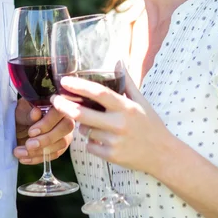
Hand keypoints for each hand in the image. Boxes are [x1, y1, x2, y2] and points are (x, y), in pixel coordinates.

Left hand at [14, 98, 74, 164]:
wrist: (19, 125)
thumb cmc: (22, 113)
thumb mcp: (21, 111)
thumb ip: (28, 113)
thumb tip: (36, 113)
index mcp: (56, 103)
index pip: (59, 111)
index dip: (47, 123)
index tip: (31, 132)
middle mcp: (66, 116)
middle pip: (66, 127)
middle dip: (47, 139)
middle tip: (28, 145)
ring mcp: (65, 132)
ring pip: (62, 143)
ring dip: (40, 151)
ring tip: (20, 152)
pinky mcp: (61, 145)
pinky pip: (54, 154)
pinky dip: (38, 158)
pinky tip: (24, 158)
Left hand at [51, 71, 175, 175]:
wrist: (162, 154)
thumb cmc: (150, 124)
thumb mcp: (141, 101)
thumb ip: (127, 82)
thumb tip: (119, 60)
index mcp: (126, 107)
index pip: (99, 93)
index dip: (80, 86)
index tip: (65, 81)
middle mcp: (119, 123)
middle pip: (84, 114)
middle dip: (65, 106)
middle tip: (55, 100)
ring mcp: (114, 141)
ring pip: (85, 131)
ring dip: (82, 125)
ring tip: (91, 122)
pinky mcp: (111, 157)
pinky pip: (90, 147)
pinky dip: (91, 142)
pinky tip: (100, 138)